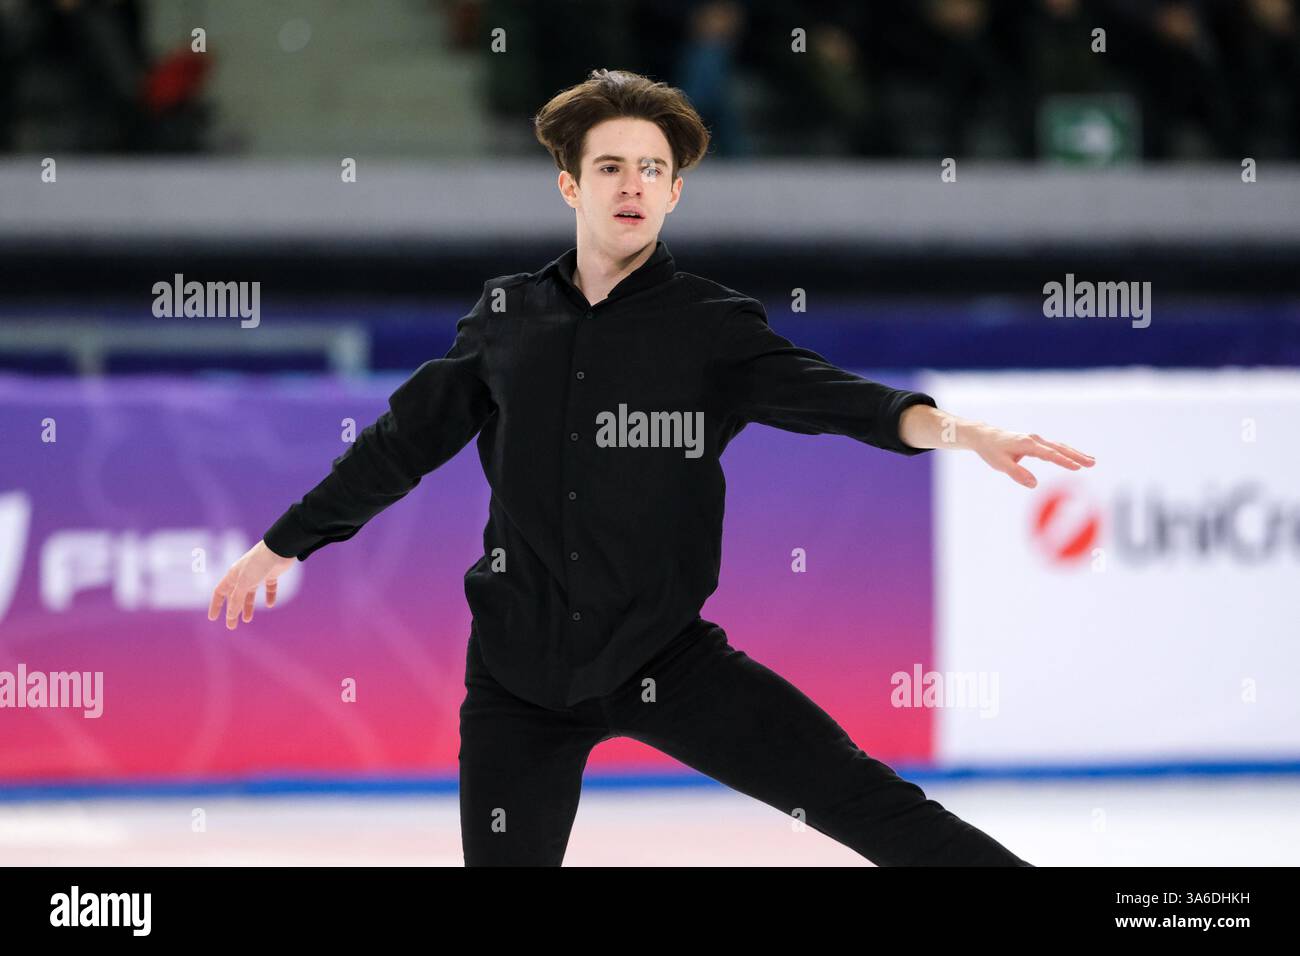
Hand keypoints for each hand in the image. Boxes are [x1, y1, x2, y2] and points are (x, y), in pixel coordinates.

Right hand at [207, 539, 296, 629]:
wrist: (279, 549)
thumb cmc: (258, 563)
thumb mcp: (245, 583)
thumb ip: (237, 600)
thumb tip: (230, 616)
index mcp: (233, 575)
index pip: (220, 592)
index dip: (216, 605)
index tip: (213, 618)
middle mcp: (243, 575)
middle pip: (235, 596)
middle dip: (233, 611)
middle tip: (232, 626)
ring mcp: (258, 574)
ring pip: (250, 594)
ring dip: (248, 606)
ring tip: (248, 619)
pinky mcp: (271, 574)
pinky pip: (269, 588)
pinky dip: (269, 596)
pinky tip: (270, 604)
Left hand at [970, 426, 1094, 488]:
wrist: (986, 437)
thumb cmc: (992, 451)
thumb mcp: (1000, 465)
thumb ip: (1017, 474)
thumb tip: (1034, 484)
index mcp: (1027, 444)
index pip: (1049, 454)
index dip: (1064, 461)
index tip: (1077, 468)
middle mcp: (1034, 440)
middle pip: (1059, 448)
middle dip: (1076, 456)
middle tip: (1092, 463)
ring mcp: (1036, 440)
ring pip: (1059, 447)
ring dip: (1075, 453)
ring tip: (1091, 461)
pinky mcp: (1036, 443)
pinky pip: (1054, 447)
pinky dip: (1066, 452)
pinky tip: (1075, 458)